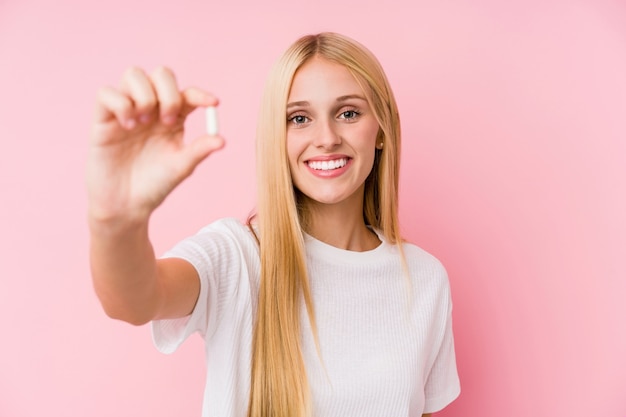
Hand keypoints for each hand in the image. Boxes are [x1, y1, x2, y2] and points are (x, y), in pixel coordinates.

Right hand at [86, 66, 224, 224]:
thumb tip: (222, 140)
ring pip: (133, 74)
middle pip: (161, 74)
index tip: (212, 103)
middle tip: (167, 122)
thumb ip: (199, 151)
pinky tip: (126, 127)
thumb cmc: (155, 185)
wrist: (126, 205)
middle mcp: (151, 109)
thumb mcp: (181, 167)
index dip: (200, 94)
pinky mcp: (103, 119)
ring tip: (143, 123)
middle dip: (168, 92)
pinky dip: (120, 104)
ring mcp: (127, 111)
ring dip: (144, 95)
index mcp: (173, 118)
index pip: (187, 94)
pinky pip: (106, 93)